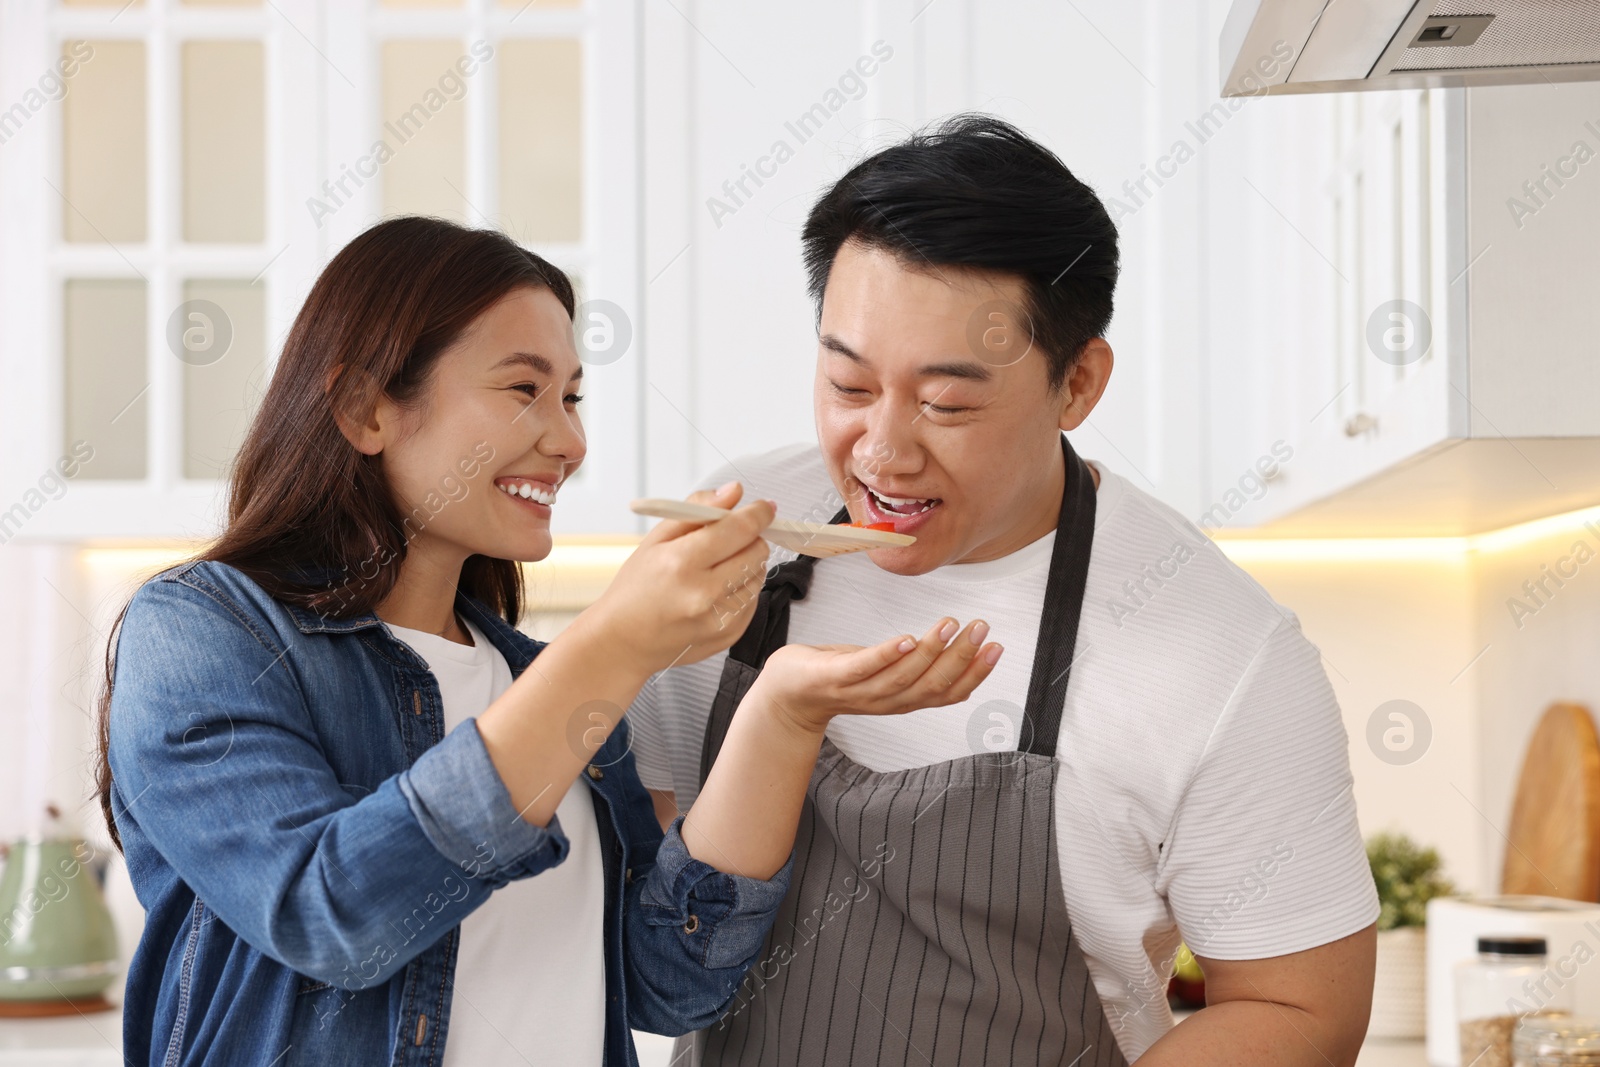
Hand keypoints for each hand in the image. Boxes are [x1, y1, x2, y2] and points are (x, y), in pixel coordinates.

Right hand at [583, 481, 772, 673]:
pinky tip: (714, 592)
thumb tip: (734, 491)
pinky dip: (741, 590)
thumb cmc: (636, 588)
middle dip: (750, 538)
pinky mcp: (729, 635)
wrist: (623, 642)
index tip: (763, 507)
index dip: (758, 513)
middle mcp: (703, 593)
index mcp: (681, 562)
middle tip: (729, 540)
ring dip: (745, 565)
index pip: (739, 528)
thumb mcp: (656, 539)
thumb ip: (698, 509)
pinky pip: (753, 600)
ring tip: (715, 570)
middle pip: (756, 551)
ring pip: (759, 575)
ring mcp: (718, 619)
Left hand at [753, 616, 1002, 735]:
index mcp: (902, 699)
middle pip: (931, 686)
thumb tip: (953, 644)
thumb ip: (916, 663)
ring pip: (903, 678)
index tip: (995, 646)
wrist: (788, 693)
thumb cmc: (839, 675)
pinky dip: (887, 654)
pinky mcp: (834, 678)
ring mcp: (859, 692)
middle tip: (980, 627)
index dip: (975, 673)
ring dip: (930, 652)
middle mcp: (885, 701)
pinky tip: (906, 637)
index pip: (948, 693)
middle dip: (961, 657)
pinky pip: (864, 668)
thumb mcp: (885, 669)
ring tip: (950, 624)